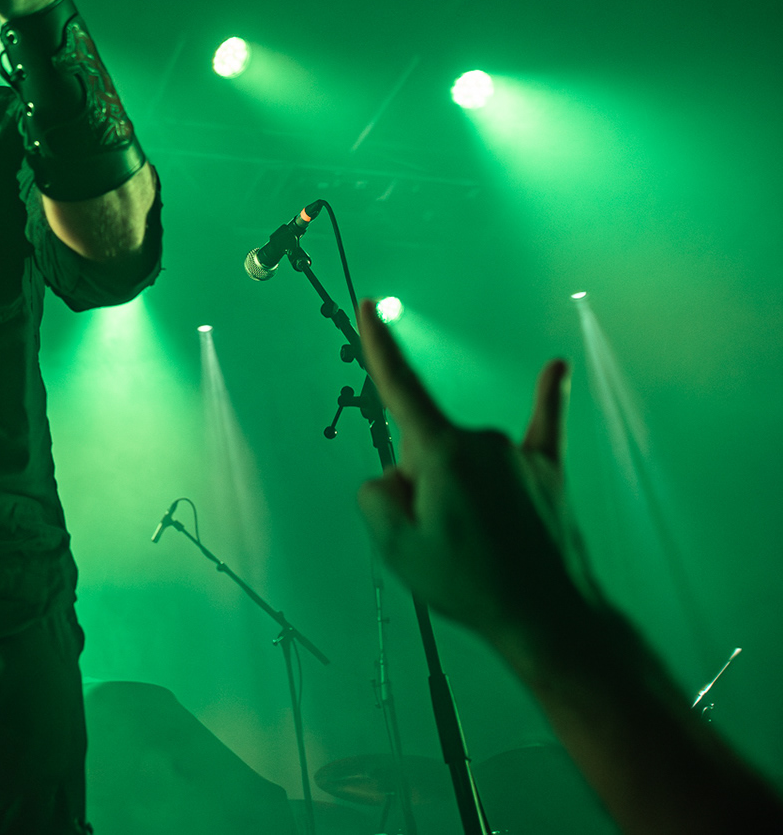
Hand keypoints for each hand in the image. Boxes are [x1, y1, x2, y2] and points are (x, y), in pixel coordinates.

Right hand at [356, 301, 602, 663]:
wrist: (548, 619)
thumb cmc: (469, 584)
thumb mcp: (394, 547)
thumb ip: (375, 496)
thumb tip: (394, 478)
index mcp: (442, 452)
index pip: (400, 388)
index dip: (379, 347)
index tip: (369, 307)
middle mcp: (483, 440)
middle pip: (426, 445)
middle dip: (421, 483)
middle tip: (440, 538)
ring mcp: (520, 455)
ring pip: (465, 458)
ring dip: (459, 491)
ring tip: (476, 545)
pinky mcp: (549, 473)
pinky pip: (545, 425)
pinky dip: (548, 397)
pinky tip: (557, 368)